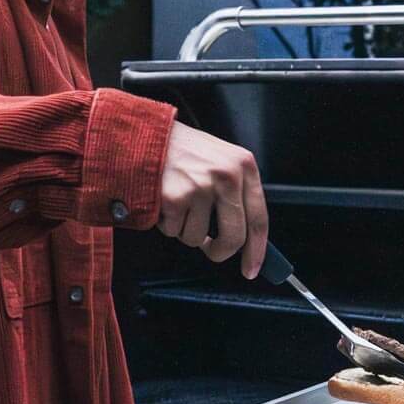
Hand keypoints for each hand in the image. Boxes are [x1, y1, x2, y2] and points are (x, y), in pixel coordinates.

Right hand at [159, 122, 267, 278]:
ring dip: (184, 229)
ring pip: (197, 238)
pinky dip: (165, 223)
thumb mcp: (219, 160)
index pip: (259, 218)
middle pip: (234, 237)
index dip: (257, 250)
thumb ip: (234, 192)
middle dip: (220, 252)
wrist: (144, 134)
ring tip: (178, 202)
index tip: (252, 268)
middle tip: (212, 250)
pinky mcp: (174, 198)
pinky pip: (173, 231)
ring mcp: (200, 187)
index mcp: (243, 165)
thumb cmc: (182, 150)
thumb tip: (243, 238)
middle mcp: (226, 175)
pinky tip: (163, 200)